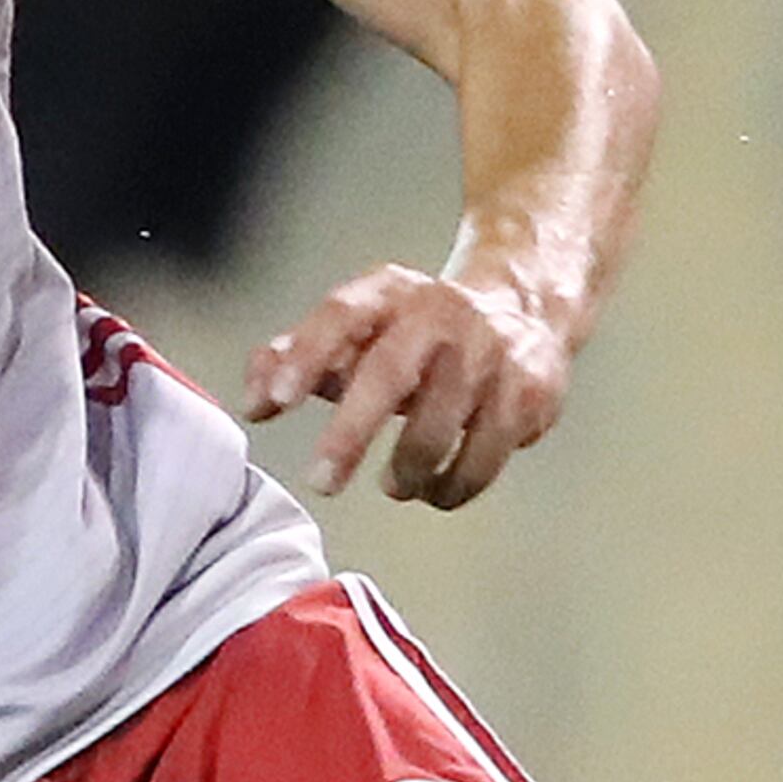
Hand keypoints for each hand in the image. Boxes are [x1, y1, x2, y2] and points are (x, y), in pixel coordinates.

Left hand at [244, 263, 569, 508]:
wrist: (524, 306)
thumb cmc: (418, 330)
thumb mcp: (360, 328)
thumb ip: (298, 357)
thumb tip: (252, 404)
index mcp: (389, 291)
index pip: (339, 315)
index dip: (303, 356)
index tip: (272, 402)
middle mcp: (440, 314)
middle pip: (388, 373)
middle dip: (349, 434)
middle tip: (321, 481)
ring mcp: (491, 352)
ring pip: (440, 426)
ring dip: (409, 470)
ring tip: (393, 485)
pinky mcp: (530, 393)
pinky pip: (486, 456)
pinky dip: (455, 486)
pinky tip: (436, 490)